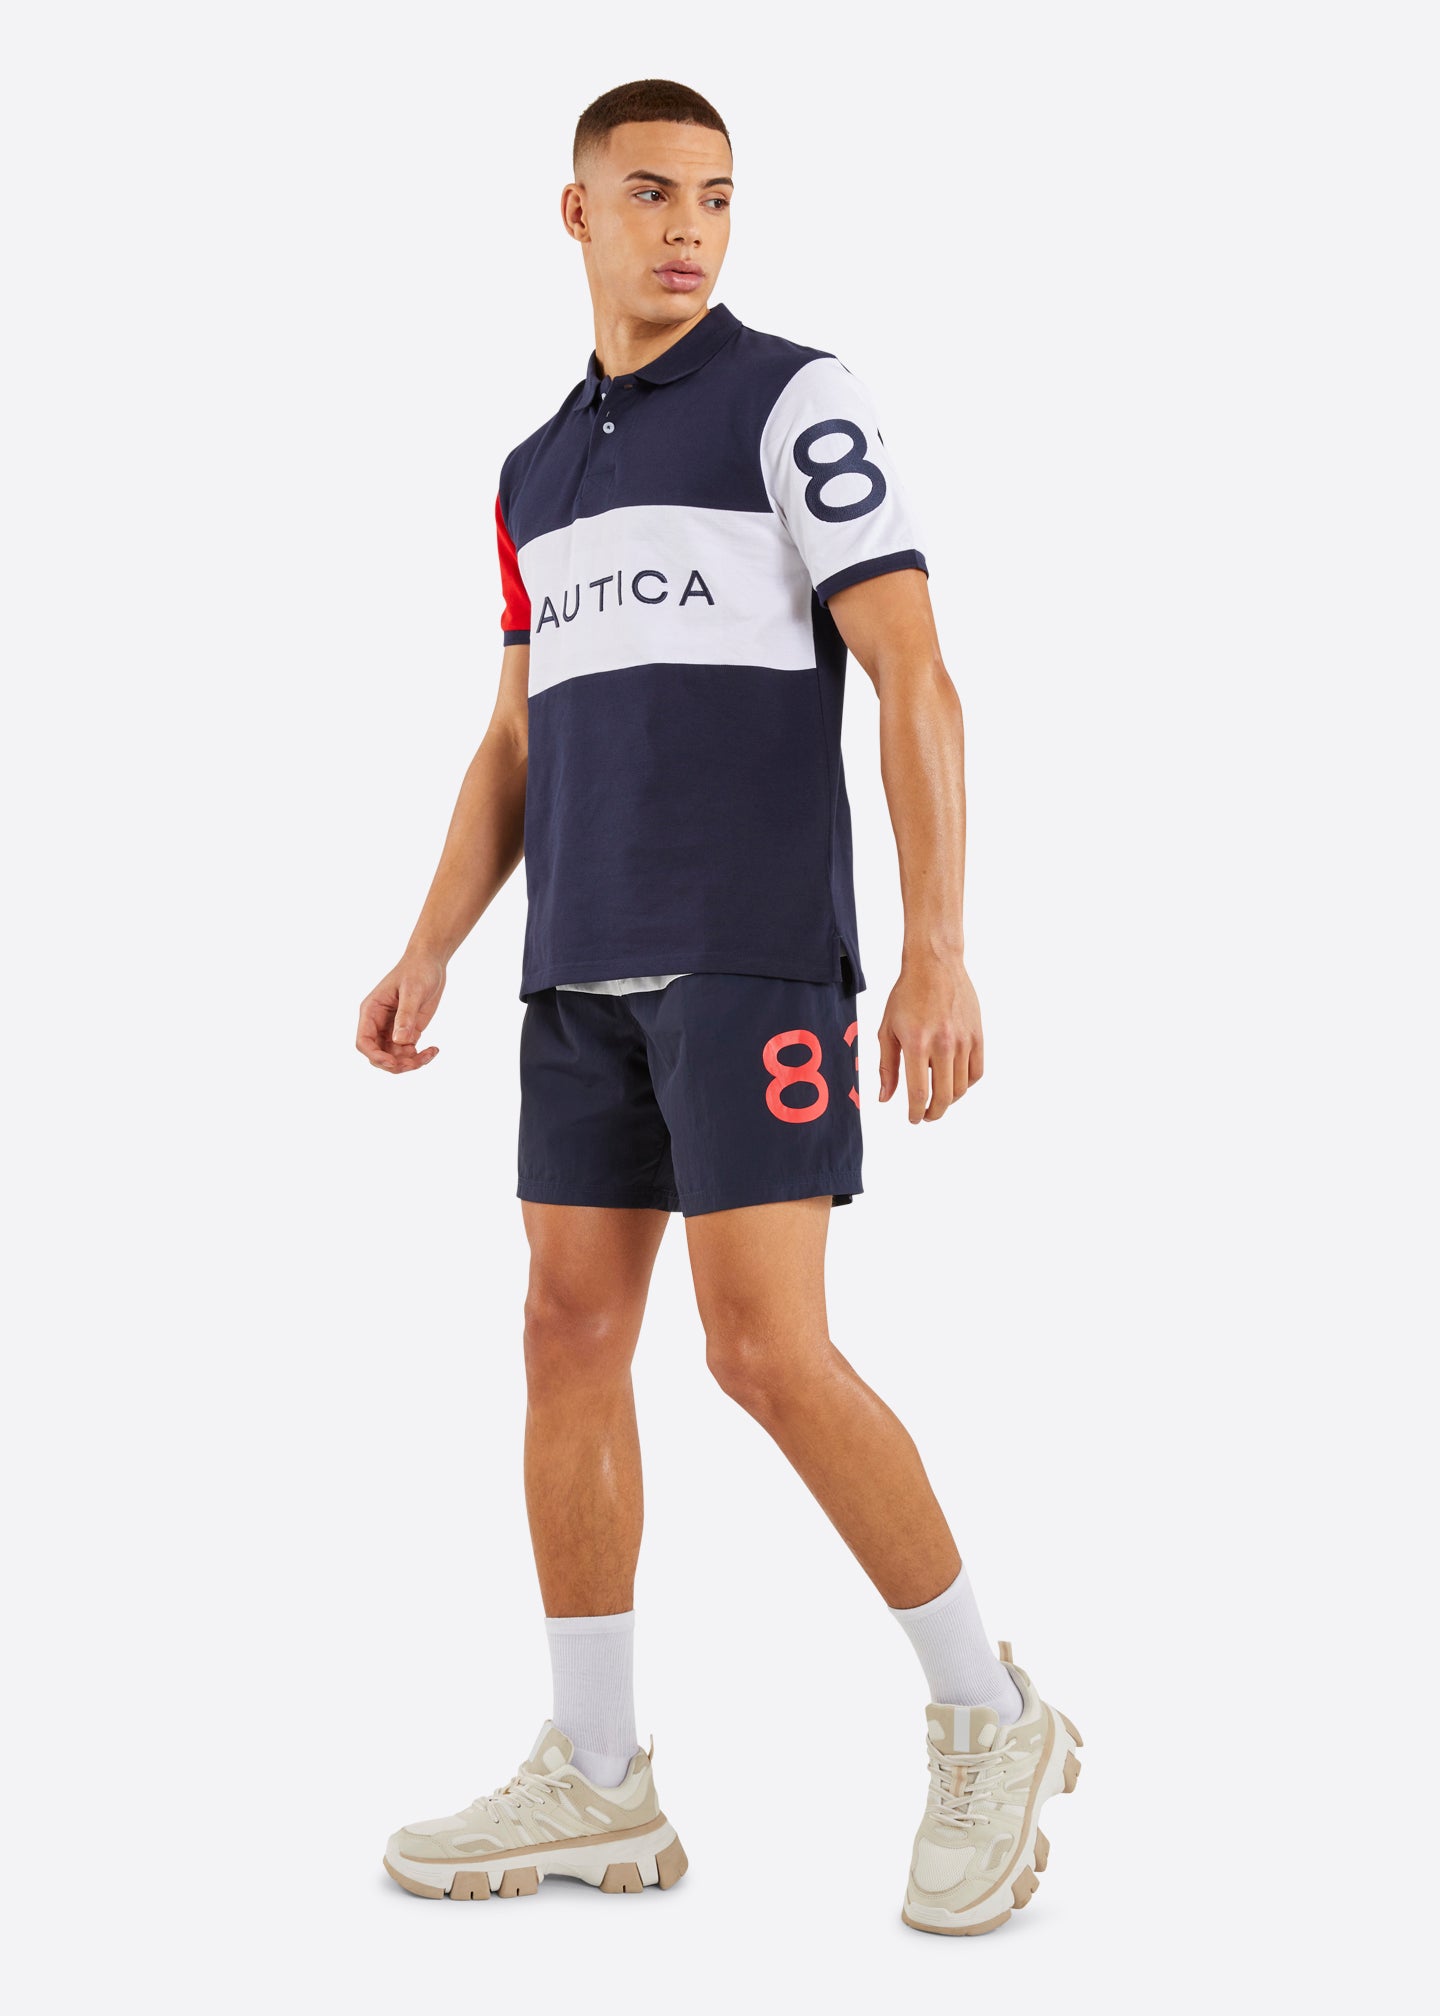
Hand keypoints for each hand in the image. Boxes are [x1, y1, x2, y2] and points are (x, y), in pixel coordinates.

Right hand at [356, 953, 445, 1072]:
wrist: (430, 962)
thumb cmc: (417, 970)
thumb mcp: (412, 990)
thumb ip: (406, 1015)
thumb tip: (400, 1041)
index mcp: (371, 1011)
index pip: (364, 1041)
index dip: (375, 1056)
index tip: (393, 1062)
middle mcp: (379, 1023)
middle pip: (378, 1055)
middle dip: (395, 1064)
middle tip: (416, 1062)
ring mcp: (393, 1029)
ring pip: (394, 1057)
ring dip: (410, 1062)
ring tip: (430, 1053)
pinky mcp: (408, 1031)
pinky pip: (408, 1052)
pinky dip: (420, 1057)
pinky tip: (434, 1049)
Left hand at [877, 955, 983, 1121]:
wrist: (934, 965)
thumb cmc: (906, 996)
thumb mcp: (887, 1029)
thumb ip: (887, 1066)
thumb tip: (885, 1098)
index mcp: (916, 1043)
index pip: (919, 1092)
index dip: (915, 1112)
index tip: (913, 1118)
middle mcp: (943, 1044)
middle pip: (944, 1096)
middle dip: (933, 1113)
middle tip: (926, 1116)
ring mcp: (964, 1040)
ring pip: (962, 1087)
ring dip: (949, 1100)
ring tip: (938, 1099)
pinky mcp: (977, 1035)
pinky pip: (977, 1072)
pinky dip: (967, 1084)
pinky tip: (954, 1083)